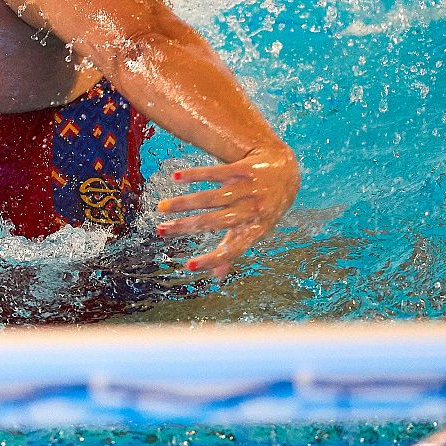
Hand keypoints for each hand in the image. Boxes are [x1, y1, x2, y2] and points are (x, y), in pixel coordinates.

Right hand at [156, 144, 299, 277]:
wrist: (285, 169)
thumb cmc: (264, 206)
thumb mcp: (255, 228)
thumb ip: (234, 248)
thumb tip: (216, 276)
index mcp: (254, 230)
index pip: (232, 249)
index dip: (212, 259)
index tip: (188, 266)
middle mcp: (252, 210)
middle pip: (215, 221)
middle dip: (186, 227)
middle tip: (161, 231)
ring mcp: (248, 189)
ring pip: (212, 198)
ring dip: (184, 203)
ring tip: (162, 208)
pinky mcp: (242, 169)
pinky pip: (216, 172)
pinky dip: (195, 175)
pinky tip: (175, 178)